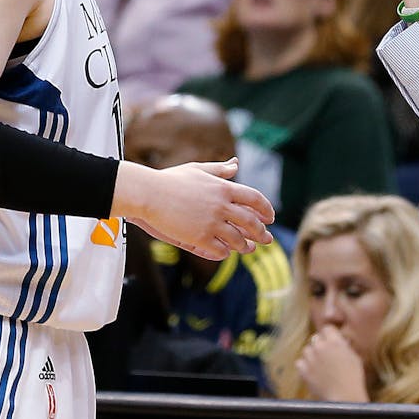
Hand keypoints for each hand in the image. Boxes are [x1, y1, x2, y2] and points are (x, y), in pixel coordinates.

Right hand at [117, 158, 274, 261]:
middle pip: (251, 223)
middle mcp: (221, 206)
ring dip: (244, 245)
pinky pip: (220, 250)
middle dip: (261, 233)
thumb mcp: (198, 170)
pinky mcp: (199, 238)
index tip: (270, 218)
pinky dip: (225, 252)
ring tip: (247, 248)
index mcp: (224, 188)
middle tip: (266, 239)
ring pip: (237, 240)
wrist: (148, 193)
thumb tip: (236, 165)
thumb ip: (219, 170)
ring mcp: (211, 223)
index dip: (266, 209)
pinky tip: (225, 252)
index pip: (255, 199)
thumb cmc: (170, 180)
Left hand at [296, 325, 368, 401]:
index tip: (331, 341)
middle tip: (326, 355)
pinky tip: (311, 372)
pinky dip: (304, 366)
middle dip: (320, 345)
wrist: (344, 396)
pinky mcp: (303, 370)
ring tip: (318, 365)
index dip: (329, 334)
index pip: (327, 328)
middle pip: (315, 339)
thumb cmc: (353, 377)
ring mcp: (310, 358)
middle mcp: (320, 346)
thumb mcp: (354, 357)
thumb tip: (341, 342)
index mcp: (334, 341)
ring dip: (311, 355)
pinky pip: (299, 362)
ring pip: (306, 350)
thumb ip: (344, 346)